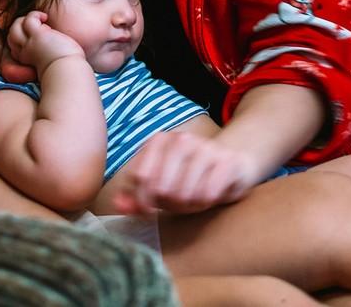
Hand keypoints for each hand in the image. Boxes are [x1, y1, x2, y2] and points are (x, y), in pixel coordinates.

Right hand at [6, 11, 84, 73]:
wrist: (67, 74)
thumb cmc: (65, 70)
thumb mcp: (51, 63)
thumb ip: (47, 54)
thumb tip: (55, 45)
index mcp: (28, 59)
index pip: (15, 46)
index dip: (20, 38)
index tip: (34, 35)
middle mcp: (26, 51)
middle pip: (11, 36)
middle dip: (19, 27)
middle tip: (36, 25)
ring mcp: (30, 43)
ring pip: (15, 27)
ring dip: (24, 19)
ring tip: (40, 19)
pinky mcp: (39, 36)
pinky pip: (28, 20)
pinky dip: (34, 14)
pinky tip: (45, 17)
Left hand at [109, 132, 262, 215]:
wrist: (232, 164)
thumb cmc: (189, 177)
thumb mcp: (160, 184)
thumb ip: (136, 196)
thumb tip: (119, 206)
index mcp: (159, 140)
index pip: (139, 176)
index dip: (142, 201)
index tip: (149, 211)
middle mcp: (181, 139)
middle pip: (161, 188)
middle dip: (169, 204)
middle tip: (178, 204)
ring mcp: (206, 148)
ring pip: (185, 193)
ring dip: (190, 205)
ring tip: (195, 199)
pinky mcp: (227, 161)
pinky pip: (207, 194)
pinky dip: (207, 202)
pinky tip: (212, 196)